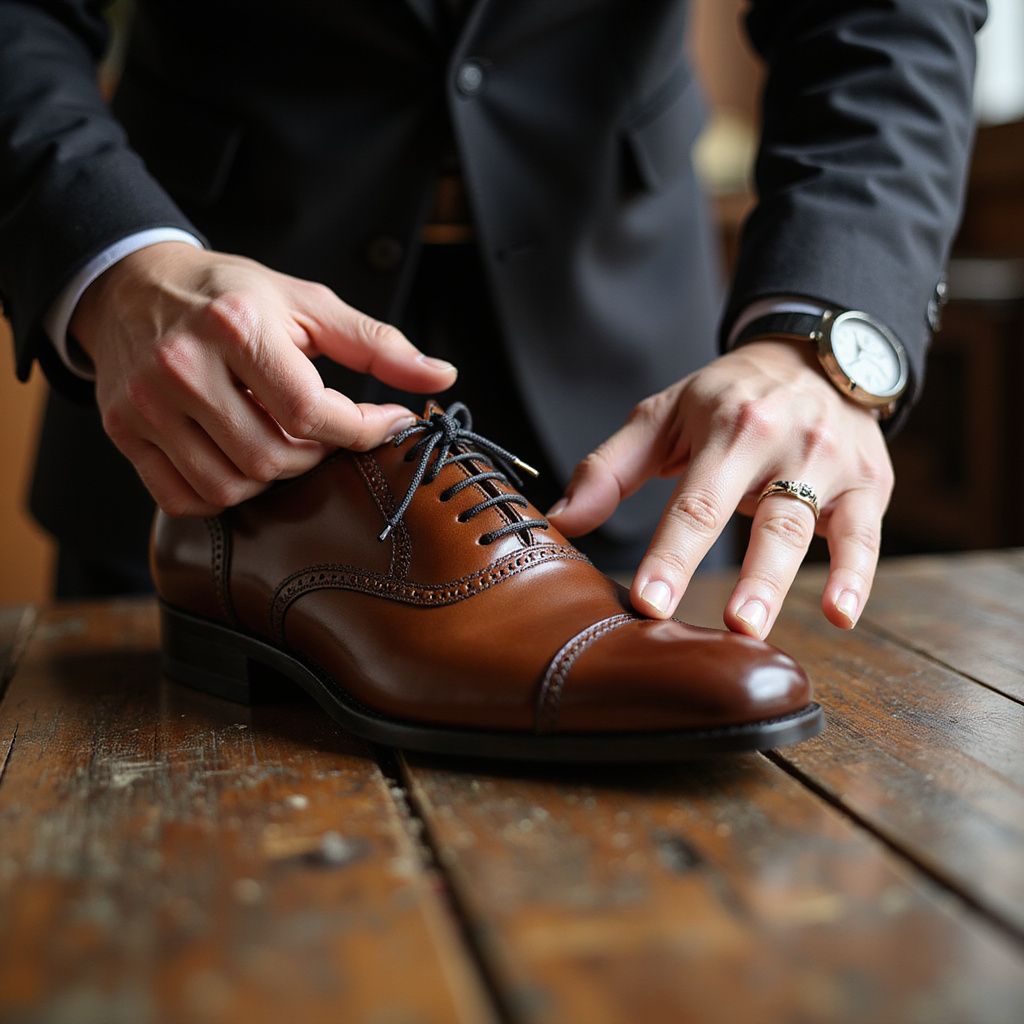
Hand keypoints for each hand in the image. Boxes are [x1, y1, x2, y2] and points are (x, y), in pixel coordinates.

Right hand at [72, 242, 456, 516]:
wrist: (133, 285)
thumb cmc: (231, 295)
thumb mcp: (307, 303)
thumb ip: (377, 343)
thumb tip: (443, 377)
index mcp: (236, 326)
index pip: (311, 411)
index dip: (361, 431)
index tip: (386, 425)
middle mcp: (183, 366)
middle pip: (271, 457)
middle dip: (312, 456)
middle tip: (319, 432)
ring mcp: (146, 403)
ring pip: (229, 486)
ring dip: (269, 478)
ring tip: (278, 441)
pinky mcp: (123, 431)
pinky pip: (184, 498)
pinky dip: (221, 494)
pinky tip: (236, 460)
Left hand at [547, 339, 894, 635]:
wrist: (812, 356)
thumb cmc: (725, 397)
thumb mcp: (663, 416)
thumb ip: (610, 469)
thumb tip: (558, 520)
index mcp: (729, 427)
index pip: (696, 501)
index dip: (673, 555)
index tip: (649, 602)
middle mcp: (783, 442)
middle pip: (764, 516)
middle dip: (748, 575)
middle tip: (727, 627)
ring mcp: (830, 462)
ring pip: (807, 527)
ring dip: (785, 580)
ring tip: (758, 628)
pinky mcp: (868, 482)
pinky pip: (866, 534)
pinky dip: (858, 575)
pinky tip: (842, 615)